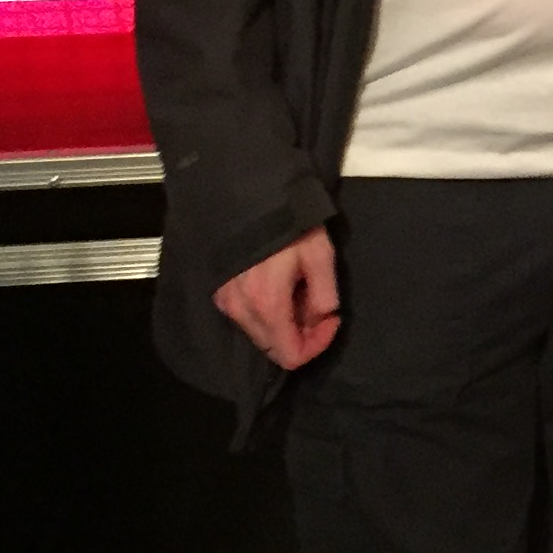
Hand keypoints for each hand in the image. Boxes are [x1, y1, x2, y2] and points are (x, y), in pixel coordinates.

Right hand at [214, 226, 340, 368]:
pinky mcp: (221, 293)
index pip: (290, 356)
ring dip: (285, 324)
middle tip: (318, 306)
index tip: (331, 319)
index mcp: (266, 304)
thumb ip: (325, 293)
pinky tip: (281, 287)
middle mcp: (241, 310)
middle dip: (302, 335)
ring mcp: (226, 302)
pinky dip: (268, 314)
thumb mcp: (319, 254)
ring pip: (261, 335)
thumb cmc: (287, 223)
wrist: (246, 197)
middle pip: (274, 349)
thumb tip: (323, 316)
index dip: (317, 345)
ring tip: (300, 292)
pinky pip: (247, 319)